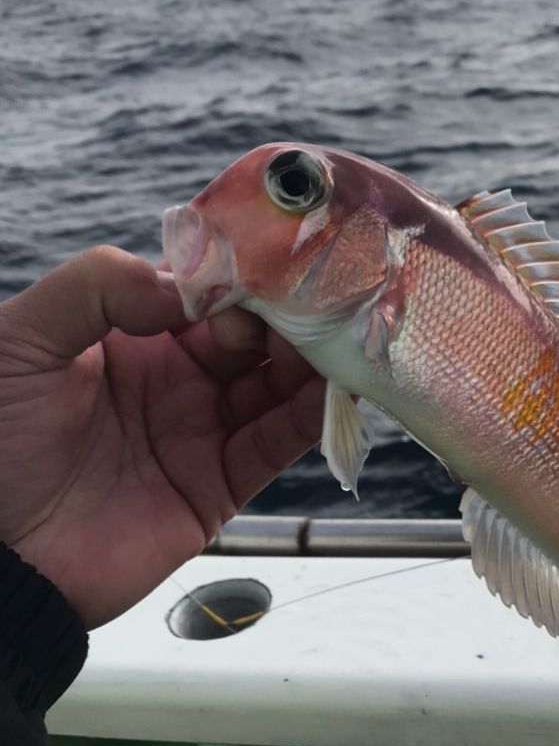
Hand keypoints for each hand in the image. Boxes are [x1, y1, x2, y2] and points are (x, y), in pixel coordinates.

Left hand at [0, 246, 326, 626]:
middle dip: (291, 314)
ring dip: (311, 361)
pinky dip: (309, 417)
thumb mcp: (21, 339)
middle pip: (255, 336)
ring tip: (340, 338)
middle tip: (322, 300)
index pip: (209, 292)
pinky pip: (275, 445)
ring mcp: (200, 431)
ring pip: (277, 386)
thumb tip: (186, 287)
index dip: (243, 275)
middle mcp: (176, 378)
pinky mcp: (218, 487)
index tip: (281, 258)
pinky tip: (330, 390)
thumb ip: (96, 287)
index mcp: (133, 334)